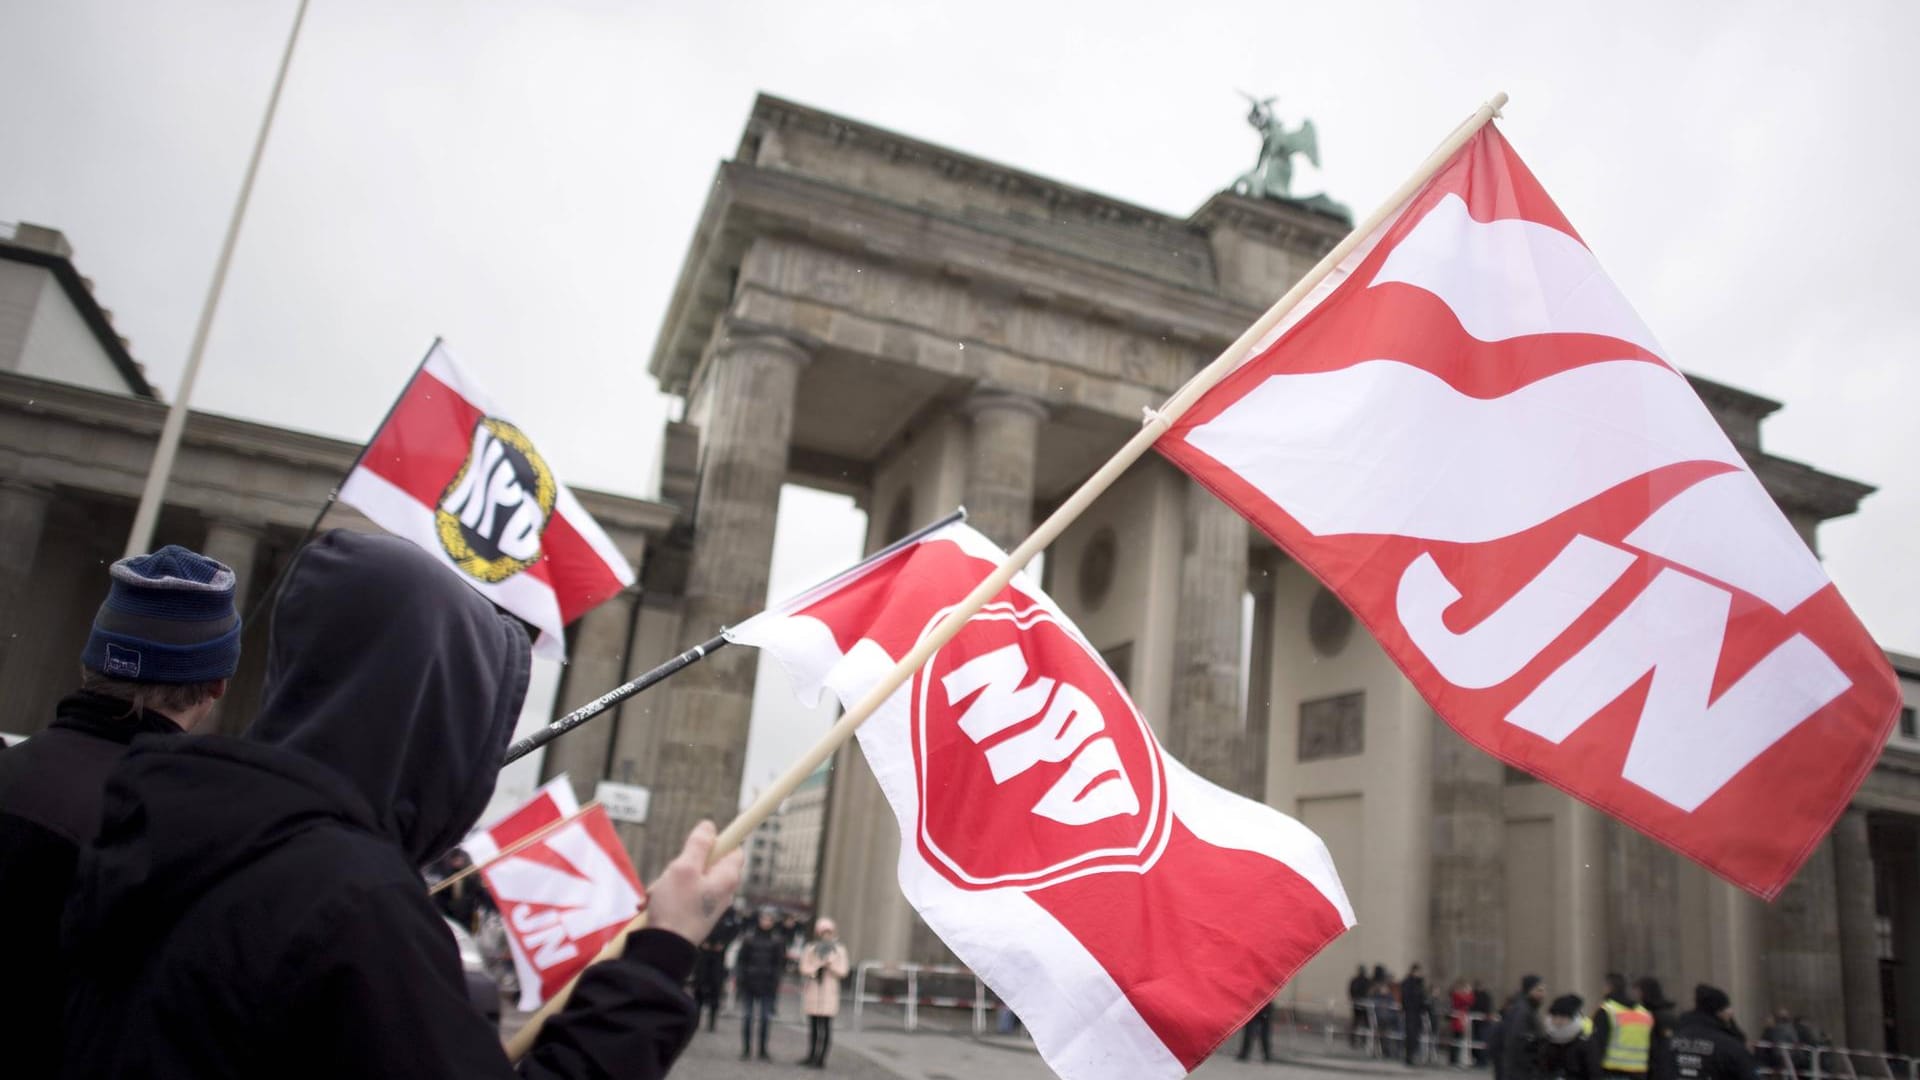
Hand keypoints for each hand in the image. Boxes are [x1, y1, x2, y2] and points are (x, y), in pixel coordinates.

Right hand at [645, 821, 743, 945]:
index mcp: (727, 878)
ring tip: (656, 895)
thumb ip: (698, 844)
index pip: (734, 849)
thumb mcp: (684, 868)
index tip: (700, 841)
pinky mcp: (693, 914)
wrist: (664, 950)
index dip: (718, 841)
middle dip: (681, 865)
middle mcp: (721, 891)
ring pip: (688, 879)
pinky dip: (665, 897)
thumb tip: (710, 826)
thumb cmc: (676, 908)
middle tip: (669, 875)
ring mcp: (707, 904)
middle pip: (705, 863)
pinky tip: (651, 906)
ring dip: (668, 882)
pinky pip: (680, 896)